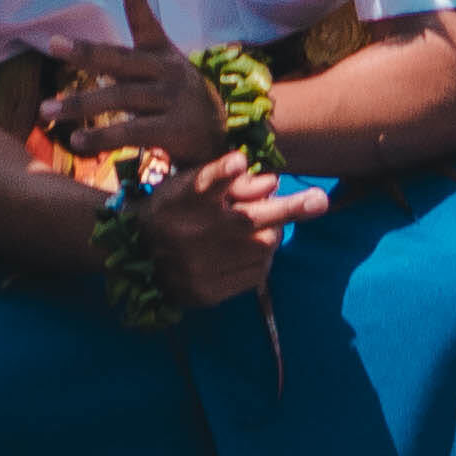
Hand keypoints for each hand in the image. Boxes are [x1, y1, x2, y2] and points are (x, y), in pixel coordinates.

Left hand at [40, 0, 227, 166]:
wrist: (215, 136)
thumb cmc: (175, 96)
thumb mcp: (161, 67)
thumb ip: (131, 50)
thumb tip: (99, 19)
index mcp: (162, 54)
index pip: (148, 24)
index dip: (137, 1)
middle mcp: (168, 72)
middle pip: (122, 60)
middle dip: (87, 52)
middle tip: (53, 44)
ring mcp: (172, 100)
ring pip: (120, 98)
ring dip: (80, 104)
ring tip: (46, 111)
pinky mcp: (174, 130)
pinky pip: (131, 132)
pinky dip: (102, 137)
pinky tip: (76, 142)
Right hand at [132, 152, 322, 311]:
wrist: (136, 260)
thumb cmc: (170, 211)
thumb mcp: (187, 184)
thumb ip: (224, 179)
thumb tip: (272, 182)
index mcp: (183, 199)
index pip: (205, 182)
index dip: (222, 172)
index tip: (240, 162)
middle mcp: (192, 233)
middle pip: (249, 219)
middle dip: (291, 209)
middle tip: (319, 200)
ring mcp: (200, 267)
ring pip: (261, 246)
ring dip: (273, 232)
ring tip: (265, 226)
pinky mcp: (207, 293)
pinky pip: (255, 275)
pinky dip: (262, 259)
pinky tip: (251, 250)